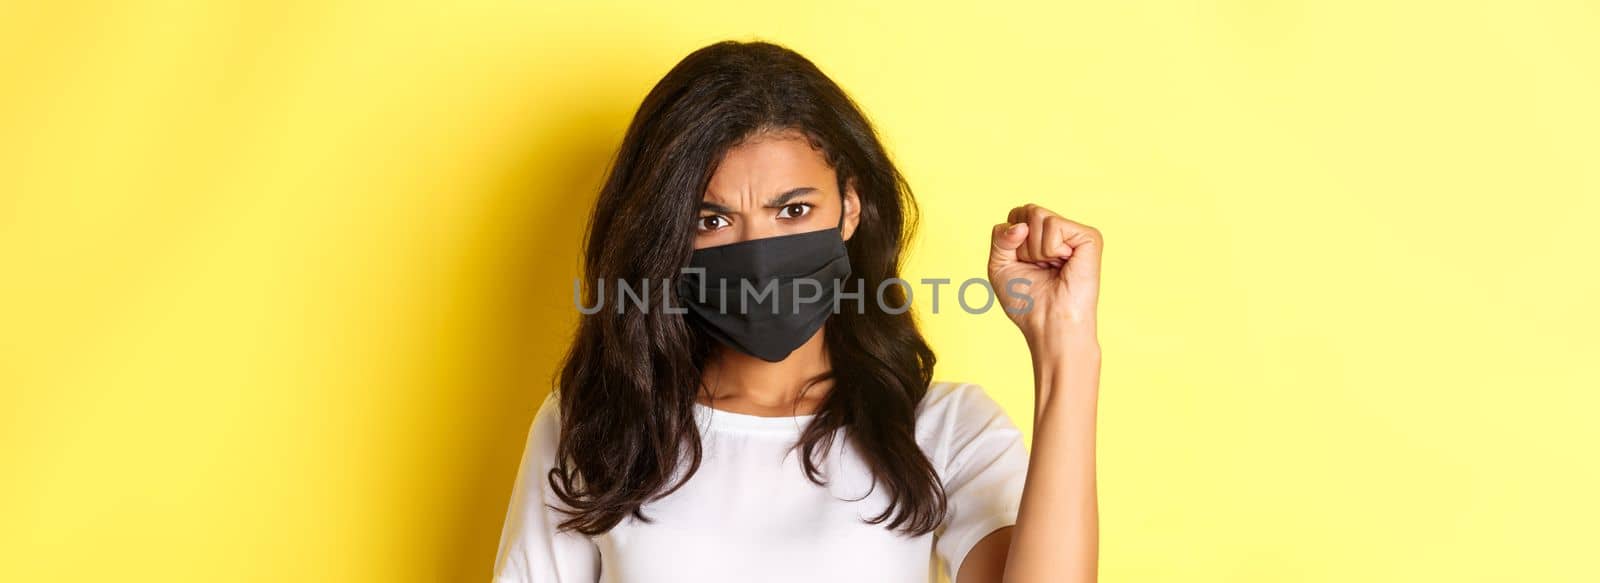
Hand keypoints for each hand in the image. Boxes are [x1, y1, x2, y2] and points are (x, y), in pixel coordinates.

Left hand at [986, 204, 1102, 349]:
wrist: (1048, 323)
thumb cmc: (1026, 301)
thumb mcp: (999, 265)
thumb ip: (1000, 237)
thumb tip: (1022, 225)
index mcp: (1040, 236)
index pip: (1014, 215)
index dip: (1009, 240)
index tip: (1021, 265)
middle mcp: (1058, 231)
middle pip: (1024, 211)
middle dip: (1020, 244)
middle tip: (1037, 267)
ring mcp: (1074, 233)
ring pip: (1037, 215)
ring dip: (1034, 249)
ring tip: (1051, 268)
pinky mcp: (1089, 237)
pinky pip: (1054, 224)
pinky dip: (1050, 248)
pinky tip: (1063, 264)